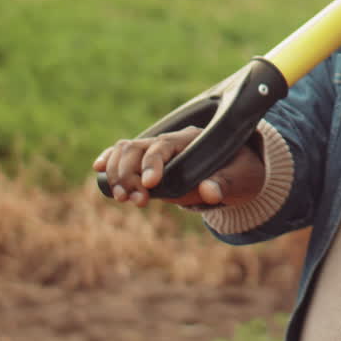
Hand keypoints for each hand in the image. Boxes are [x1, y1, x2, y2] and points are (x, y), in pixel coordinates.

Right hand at [92, 126, 265, 208]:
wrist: (239, 168)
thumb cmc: (242, 171)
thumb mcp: (242, 177)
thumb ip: (226, 183)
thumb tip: (209, 192)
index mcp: (192, 139)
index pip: (164, 145)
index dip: (153, 164)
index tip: (150, 185)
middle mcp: (170, 141)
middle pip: (137, 147)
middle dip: (130, 173)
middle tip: (135, 201)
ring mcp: (157, 151)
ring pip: (126, 151)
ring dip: (118, 174)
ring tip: (124, 199)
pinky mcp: (149, 164)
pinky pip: (123, 157)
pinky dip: (110, 163)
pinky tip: (98, 171)